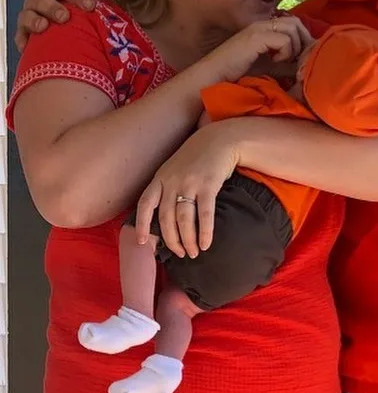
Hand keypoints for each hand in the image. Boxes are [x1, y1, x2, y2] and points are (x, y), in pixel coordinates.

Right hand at [15, 0, 95, 50]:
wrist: (65, 46)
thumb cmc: (78, 21)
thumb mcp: (86, 10)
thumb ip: (89, 0)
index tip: (90, 4)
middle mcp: (39, 2)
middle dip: (52, 5)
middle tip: (64, 16)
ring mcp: (29, 17)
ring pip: (27, 14)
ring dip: (34, 19)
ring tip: (43, 26)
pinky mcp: (23, 36)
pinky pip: (20, 36)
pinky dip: (23, 40)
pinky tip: (26, 46)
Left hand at [134, 121, 240, 258]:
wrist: (220, 139)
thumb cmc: (198, 157)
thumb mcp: (175, 168)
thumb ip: (168, 187)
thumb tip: (166, 215)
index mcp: (160, 178)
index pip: (145, 204)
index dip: (141, 224)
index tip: (143, 242)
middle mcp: (172, 181)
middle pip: (166, 218)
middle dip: (172, 240)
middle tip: (181, 254)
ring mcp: (189, 183)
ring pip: (184, 219)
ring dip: (188, 240)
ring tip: (194, 252)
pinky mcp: (208, 185)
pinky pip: (204, 214)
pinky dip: (205, 231)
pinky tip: (206, 243)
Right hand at [206, 17, 313, 83]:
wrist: (212, 78)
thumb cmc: (236, 75)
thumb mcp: (269, 68)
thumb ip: (286, 65)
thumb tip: (306, 67)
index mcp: (265, 29)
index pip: (294, 24)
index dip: (303, 41)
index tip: (299, 60)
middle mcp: (262, 24)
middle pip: (296, 22)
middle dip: (303, 42)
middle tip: (297, 61)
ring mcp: (258, 29)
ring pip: (293, 27)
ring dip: (295, 47)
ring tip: (284, 62)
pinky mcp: (255, 38)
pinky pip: (284, 39)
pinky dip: (286, 52)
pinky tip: (276, 62)